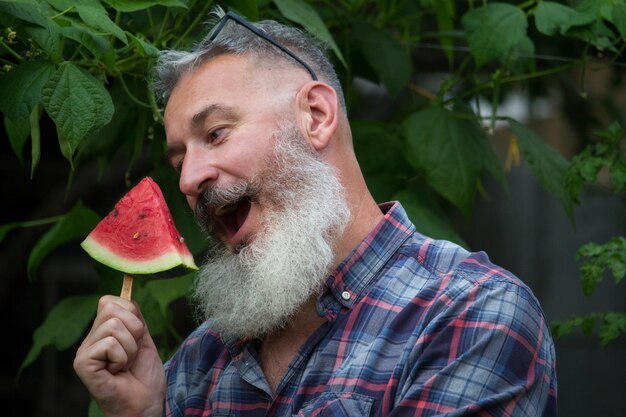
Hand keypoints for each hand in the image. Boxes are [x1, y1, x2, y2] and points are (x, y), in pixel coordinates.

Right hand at [74, 295, 165, 416]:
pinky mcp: (82, 363)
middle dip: (134, 331)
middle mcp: (89, 340)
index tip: (137, 337)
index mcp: (101, 332)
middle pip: (112, 309)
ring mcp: (84, 352)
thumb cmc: (144, 376)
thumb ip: (134, 316)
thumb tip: (127, 291)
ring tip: (125, 365)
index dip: (131, 315)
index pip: (110, 301)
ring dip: (130, 347)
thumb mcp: (143, 338)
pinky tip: (118, 372)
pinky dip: (122, 357)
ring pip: (113, 326)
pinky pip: (109, 343)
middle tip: (131, 355)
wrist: (145, 404)